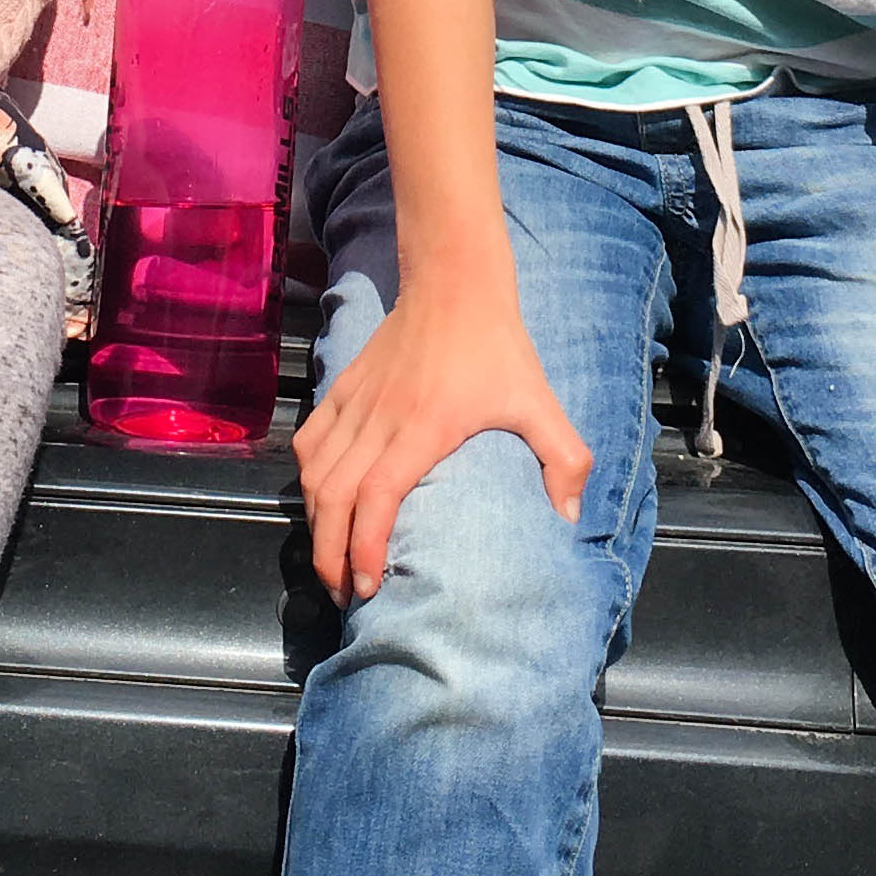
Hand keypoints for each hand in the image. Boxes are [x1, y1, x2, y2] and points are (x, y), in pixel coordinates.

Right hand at [293, 281, 591, 606]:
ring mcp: (355, 402)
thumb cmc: (497, 345)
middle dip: (330, 554)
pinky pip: (311, 441)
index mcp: (422, 428)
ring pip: (315, 473)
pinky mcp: (343, 387)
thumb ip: (563, 458)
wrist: (454, 280)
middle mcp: (379, 419)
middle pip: (333, 497)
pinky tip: (319, 501)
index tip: (368, 588)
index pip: (376, 497)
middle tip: (345, 594)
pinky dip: (307, 477)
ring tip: (331, 560)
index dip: (363, 548)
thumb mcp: (539, 400)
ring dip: (316, 522)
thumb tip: (569, 518)